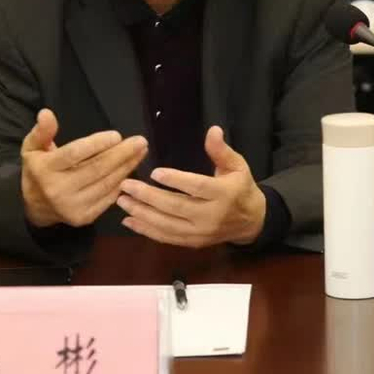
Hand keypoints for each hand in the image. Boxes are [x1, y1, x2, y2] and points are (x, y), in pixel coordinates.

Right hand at [21, 109, 147, 227]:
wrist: (35, 207)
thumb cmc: (38, 170)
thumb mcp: (32, 147)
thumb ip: (42, 131)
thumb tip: (46, 113)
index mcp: (45, 170)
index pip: (74, 154)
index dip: (97, 144)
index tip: (117, 135)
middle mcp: (59, 190)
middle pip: (96, 168)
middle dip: (122, 154)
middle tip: (140, 141)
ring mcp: (73, 206)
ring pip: (106, 183)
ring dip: (127, 167)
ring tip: (141, 152)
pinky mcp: (84, 217)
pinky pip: (109, 198)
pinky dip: (122, 182)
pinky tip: (131, 169)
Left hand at [116, 126, 265, 247]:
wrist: (251, 222)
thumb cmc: (241, 188)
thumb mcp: (237, 165)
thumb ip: (221, 150)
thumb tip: (212, 130)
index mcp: (224, 195)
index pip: (197, 188)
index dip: (176, 181)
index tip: (154, 172)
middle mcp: (211, 216)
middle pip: (176, 207)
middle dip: (148, 197)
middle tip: (126, 186)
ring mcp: (200, 233)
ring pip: (167, 225)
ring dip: (142, 214)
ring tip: (122, 201)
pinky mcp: (193, 243)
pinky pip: (167, 238)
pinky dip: (146, 231)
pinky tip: (129, 221)